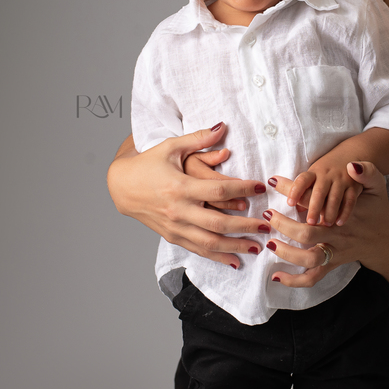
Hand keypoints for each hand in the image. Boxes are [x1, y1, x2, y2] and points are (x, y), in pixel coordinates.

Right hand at [106, 125, 270, 266]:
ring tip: (257, 247)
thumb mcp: (171, 147)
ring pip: (210, 243)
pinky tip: (234, 261)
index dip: (244, 188)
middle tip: (267, 224)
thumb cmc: (147, 164)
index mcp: (181, 186)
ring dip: (236, 246)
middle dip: (246, 225)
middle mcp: (179, 210)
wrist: (121, 186)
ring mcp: (175, 226)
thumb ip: (198, 139)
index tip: (261, 187)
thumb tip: (222, 126)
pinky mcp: (172, 236)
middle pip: (219, 223)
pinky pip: (198, 250)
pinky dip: (217, 257)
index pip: (219, 189)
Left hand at [263, 161, 388, 286]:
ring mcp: (336, 252)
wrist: (387, 238)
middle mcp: (339, 234)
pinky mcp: (333, 264)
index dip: (294, 190)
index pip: (315, 199)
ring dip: (287, 253)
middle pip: (309, 233)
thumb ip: (368, 172)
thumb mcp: (378, 186)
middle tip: (268, 214)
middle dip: (284, 225)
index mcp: (344, 212)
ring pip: (310, 259)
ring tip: (270, 243)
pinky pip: (313, 277)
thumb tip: (353, 166)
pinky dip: (294, 280)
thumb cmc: (377, 209)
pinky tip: (277, 276)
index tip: (274, 182)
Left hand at [286, 154, 362, 226]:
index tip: (289, 203)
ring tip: (325, 224)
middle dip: (314, 207)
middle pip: (319, 191)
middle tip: (310, 222)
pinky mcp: (354, 186)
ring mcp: (342, 180)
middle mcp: (327, 175)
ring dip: (330, 211)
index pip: (303, 180)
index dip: (295, 191)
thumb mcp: (315, 176)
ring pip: (335, 197)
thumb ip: (306, 192)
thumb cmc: (327, 171)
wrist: (352, 154)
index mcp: (315, 172)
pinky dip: (345, 212)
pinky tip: (339, 222)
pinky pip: (350, 200)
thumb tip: (296, 208)